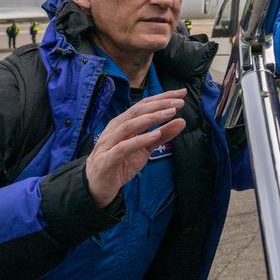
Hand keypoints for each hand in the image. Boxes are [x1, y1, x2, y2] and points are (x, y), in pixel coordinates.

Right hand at [84, 90, 187, 208]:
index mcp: (123, 123)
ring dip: (151, 118)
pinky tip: (155, 135)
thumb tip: (182, 121)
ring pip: (130, 125)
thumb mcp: (146, 148)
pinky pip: (124, 147)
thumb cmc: (121, 163)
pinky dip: (140, 140)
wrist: (98, 186)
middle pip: (138, 111)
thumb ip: (163, 135)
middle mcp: (115, 129)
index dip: (162, 97)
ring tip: (170, 113)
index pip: (144, 105)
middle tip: (179, 102)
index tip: (181, 93)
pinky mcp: (108, 159)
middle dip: (159, 104)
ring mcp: (109, 143)